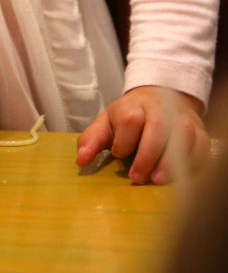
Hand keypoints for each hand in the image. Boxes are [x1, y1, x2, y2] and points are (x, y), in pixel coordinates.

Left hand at [76, 86, 210, 183]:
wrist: (158, 101)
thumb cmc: (128, 118)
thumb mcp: (106, 123)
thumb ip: (91, 140)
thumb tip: (80, 161)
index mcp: (133, 105)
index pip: (130, 118)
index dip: (124, 140)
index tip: (118, 154)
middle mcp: (159, 109)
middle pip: (157, 126)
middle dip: (147, 155)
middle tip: (137, 177)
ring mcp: (181, 119)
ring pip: (182, 135)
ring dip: (171, 160)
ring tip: (158, 180)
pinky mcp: (199, 132)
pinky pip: (201, 146)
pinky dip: (192, 162)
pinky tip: (179, 177)